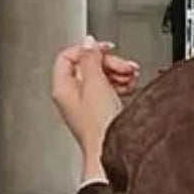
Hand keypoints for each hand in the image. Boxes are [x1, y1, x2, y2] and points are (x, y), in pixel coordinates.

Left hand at [51, 35, 140, 176]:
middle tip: (124, 65)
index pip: (69, 56)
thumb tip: (88, 42)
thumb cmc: (99, 126)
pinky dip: (119, 86)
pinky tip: (130, 86)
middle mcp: (71, 96)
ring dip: (116, 73)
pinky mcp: (100, 114)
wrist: (110, 152)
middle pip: (87, 66)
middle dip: (108, 63)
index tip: (105, 48)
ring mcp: (85, 106)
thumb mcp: (95, 83)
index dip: (87, 49)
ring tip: (131, 75)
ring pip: (99, 78)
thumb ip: (91, 59)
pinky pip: (108, 92)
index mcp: (63, 87)